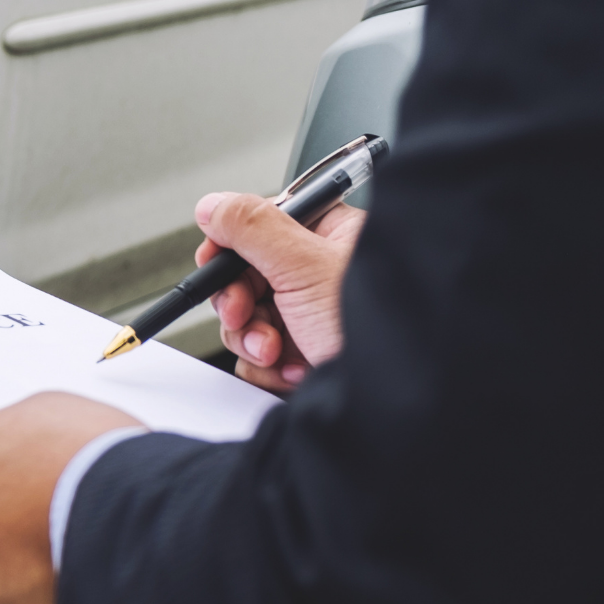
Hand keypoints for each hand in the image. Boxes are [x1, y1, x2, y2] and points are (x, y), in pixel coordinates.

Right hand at [194, 191, 364, 392]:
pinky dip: (266, 366)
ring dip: (252, 339)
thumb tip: (213, 205)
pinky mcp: (300, 355)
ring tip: (276, 350)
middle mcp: (317, 275)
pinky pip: (256, 355)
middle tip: (243, 314)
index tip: (215, 264)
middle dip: (240, 303)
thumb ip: (253, 227)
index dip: (230, 247)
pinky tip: (294, 369)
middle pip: (245, 276)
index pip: (260, 226)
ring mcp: (308, 318)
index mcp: (329, 236)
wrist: (390, 398)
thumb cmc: (376, 329)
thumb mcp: (306, 265)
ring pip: (246, 319)